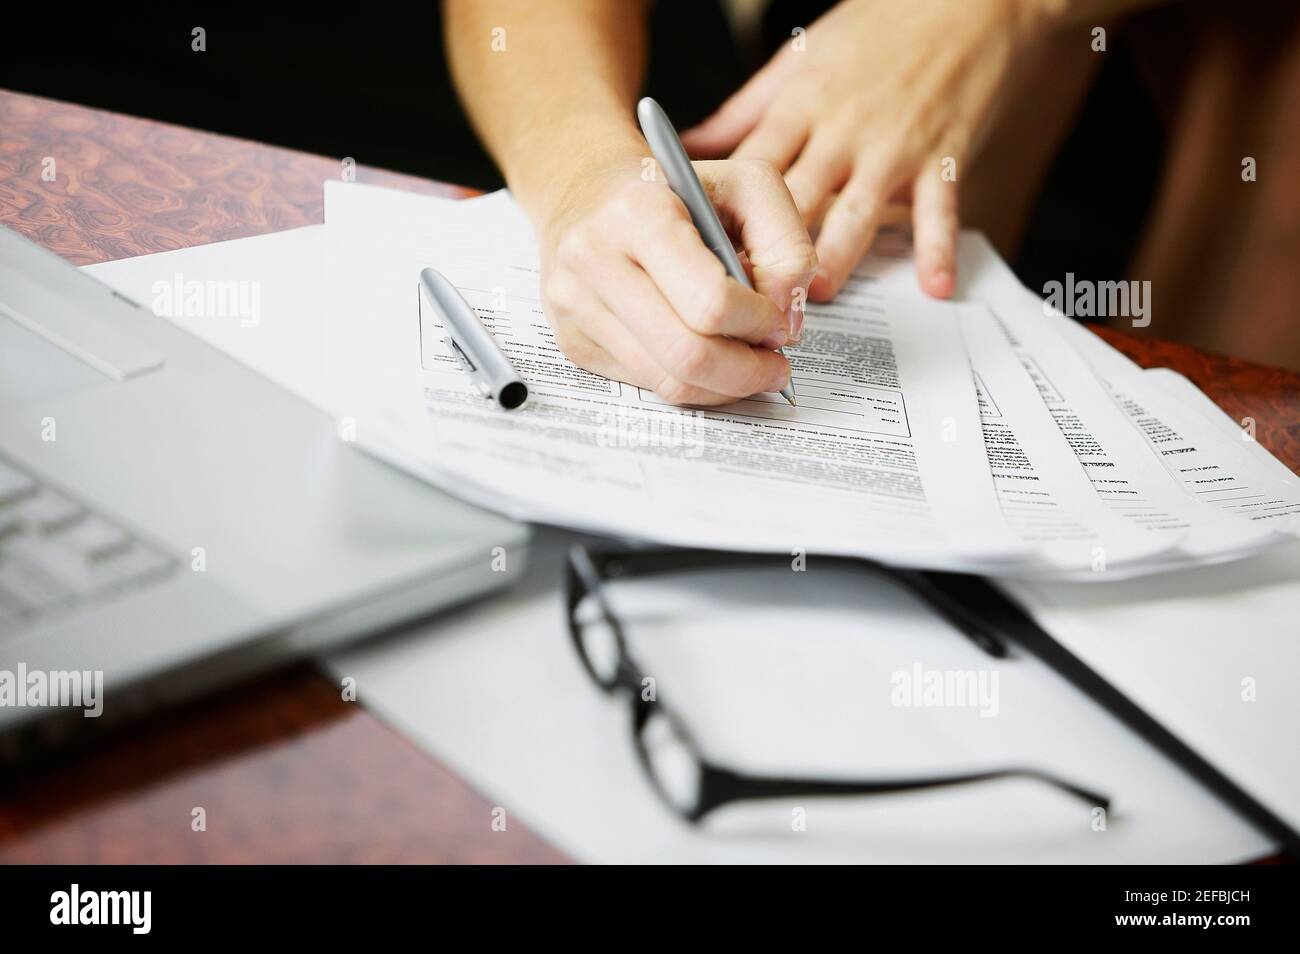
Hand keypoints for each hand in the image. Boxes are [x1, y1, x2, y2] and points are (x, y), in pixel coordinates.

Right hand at [535, 154, 817, 404]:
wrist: (590, 195)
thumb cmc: (677, 193)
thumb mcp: (749, 187)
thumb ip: (787, 245)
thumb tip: (784, 317)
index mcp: (638, 213)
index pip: (710, 302)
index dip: (758, 323)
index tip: (778, 322)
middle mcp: (594, 258)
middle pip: (688, 354)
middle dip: (747, 370)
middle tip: (774, 363)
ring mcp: (576, 305)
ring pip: (668, 382)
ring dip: (724, 385)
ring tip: (749, 364)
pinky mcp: (573, 340)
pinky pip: (646, 386)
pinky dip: (692, 384)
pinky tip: (709, 359)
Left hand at [682, 0, 1048, 300]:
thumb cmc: (879, 24)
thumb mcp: (800, 57)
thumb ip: (743, 110)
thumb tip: (687, 147)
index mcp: (800, 105)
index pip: (751, 169)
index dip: (725, 217)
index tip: (707, 258)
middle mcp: (842, 130)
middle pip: (796, 199)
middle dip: (772, 250)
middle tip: (751, 297)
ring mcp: (894, 146)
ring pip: (857, 211)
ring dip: (836, 256)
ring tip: (816, 294)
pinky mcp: (944, 156)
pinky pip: (938, 209)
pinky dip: (938, 248)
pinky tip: (934, 286)